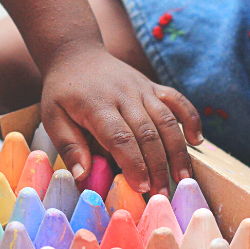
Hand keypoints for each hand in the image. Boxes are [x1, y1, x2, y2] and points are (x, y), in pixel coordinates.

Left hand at [40, 46, 203, 194]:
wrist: (76, 54)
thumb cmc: (62, 92)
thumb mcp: (52, 117)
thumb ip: (69, 145)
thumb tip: (83, 175)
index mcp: (97, 105)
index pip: (120, 137)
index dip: (134, 164)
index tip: (142, 187)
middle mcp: (123, 95)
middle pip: (147, 132)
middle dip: (158, 166)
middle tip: (162, 193)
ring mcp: (141, 88)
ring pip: (166, 119)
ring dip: (177, 150)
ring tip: (183, 177)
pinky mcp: (152, 86)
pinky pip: (177, 100)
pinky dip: (190, 118)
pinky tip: (197, 141)